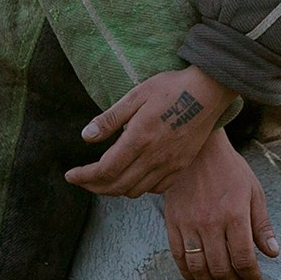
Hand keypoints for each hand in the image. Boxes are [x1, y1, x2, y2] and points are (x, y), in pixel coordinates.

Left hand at [65, 67, 232, 199]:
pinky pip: (155, 189)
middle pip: (117, 186)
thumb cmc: (171, 87)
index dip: (84, 177)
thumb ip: (110, 119)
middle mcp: (154, 157)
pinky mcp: (181, 166)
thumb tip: (86, 137)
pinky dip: (138, 188)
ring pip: (135, 191)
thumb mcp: (136, 95)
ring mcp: (170, 164)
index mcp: (139, 138)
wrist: (209, 91)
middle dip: (94, 187)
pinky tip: (133, 176)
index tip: (71, 175)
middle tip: (82, 180)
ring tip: (104, 179)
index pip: (104, 170)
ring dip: (115, 189)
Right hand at [161, 131, 278, 279]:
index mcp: (235, 215)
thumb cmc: (229, 169)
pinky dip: (188, 273)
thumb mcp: (254, 192)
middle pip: (221, 268)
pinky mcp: (173, 223)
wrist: (198, 150)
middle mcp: (211, 223)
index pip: (244, 259)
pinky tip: (197, 277)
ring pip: (199, 267)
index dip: (252, 276)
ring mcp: (189, 224)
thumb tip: (273, 253)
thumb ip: (262, 225)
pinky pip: (178, 256)